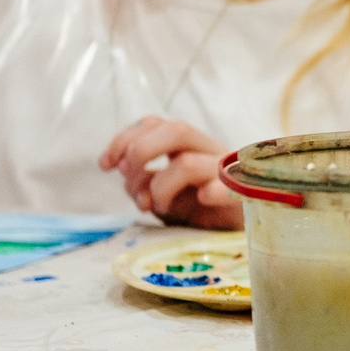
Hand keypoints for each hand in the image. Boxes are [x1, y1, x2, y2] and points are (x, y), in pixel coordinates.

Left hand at [100, 117, 242, 227]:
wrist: (245, 226)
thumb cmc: (200, 207)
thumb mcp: (162, 194)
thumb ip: (141, 184)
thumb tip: (129, 181)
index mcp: (187, 146)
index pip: (154, 124)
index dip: (123, 139)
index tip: (105, 165)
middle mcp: (207, 151)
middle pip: (175, 130)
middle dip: (141, 151)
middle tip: (129, 176)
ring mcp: (226, 172)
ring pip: (188, 163)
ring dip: (161, 186)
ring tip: (158, 206)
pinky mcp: (243, 195)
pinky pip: (228, 187)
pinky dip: (214, 190)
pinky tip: (203, 198)